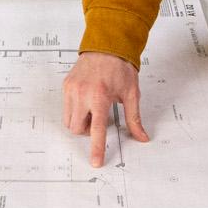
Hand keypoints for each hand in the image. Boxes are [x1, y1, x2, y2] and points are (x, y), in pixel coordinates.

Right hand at [62, 51, 148, 168]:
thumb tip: (141, 137)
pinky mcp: (66, 85)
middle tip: (99, 119)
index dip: (97, 148)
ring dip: (80, 123)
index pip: (97, 129)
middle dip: (87, 131)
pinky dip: (75, 111)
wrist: (107, 45)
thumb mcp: (132, 93)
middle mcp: (82, 94)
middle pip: (77, 128)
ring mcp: (71, 89)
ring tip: (92, 109)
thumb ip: (134, 118)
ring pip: (68, 120)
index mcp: (100, 97)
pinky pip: (66, 108)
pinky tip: (86, 101)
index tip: (95, 162)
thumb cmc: (120, 68)